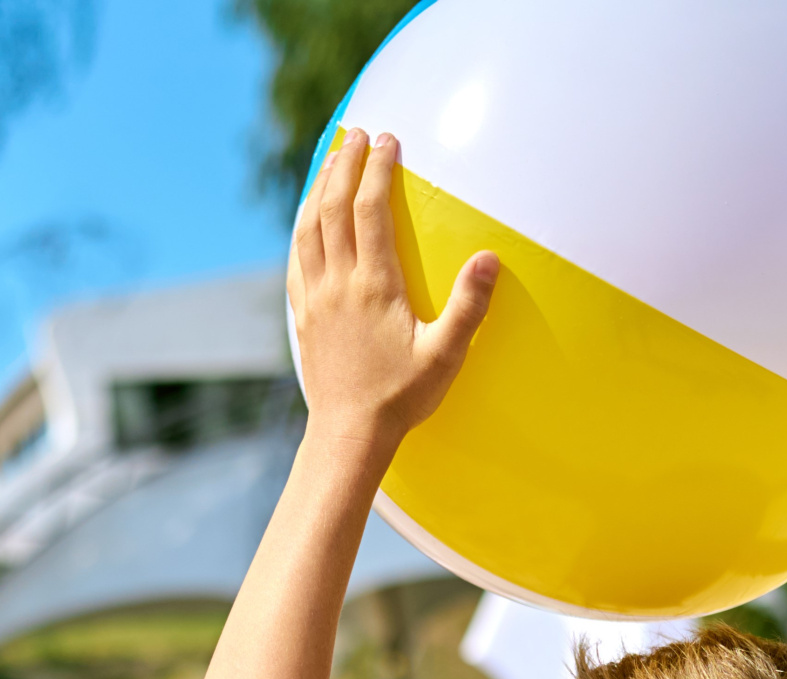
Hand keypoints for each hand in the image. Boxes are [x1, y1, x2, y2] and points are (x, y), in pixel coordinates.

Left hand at [288, 128, 498, 458]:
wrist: (348, 435)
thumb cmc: (401, 398)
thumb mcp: (445, 356)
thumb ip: (469, 306)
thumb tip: (490, 258)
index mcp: (373, 286)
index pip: (370, 211)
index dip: (378, 171)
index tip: (389, 141)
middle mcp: (337, 285)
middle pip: (333, 208)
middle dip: (345, 165)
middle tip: (356, 134)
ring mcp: (314, 299)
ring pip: (307, 228)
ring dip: (318, 188)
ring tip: (331, 160)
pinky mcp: (302, 316)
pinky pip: (295, 258)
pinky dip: (300, 226)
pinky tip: (307, 216)